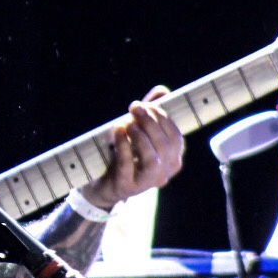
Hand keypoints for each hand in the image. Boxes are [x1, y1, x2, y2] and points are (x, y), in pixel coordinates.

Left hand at [79, 85, 184, 210]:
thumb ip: (151, 112)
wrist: (101, 183)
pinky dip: (123, 145)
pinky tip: (117, 131)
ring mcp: (145, 183)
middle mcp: (163, 173)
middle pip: (165, 146)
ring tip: (127, 122)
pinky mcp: (125, 186)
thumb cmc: (124, 153)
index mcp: (171, 160)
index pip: (175, 137)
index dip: (162, 118)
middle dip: (150, 122)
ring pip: (152, 159)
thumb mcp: (138, 131)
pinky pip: (128, 166)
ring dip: (140, 136)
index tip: (146, 105)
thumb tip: (163, 91)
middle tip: (134, 108)